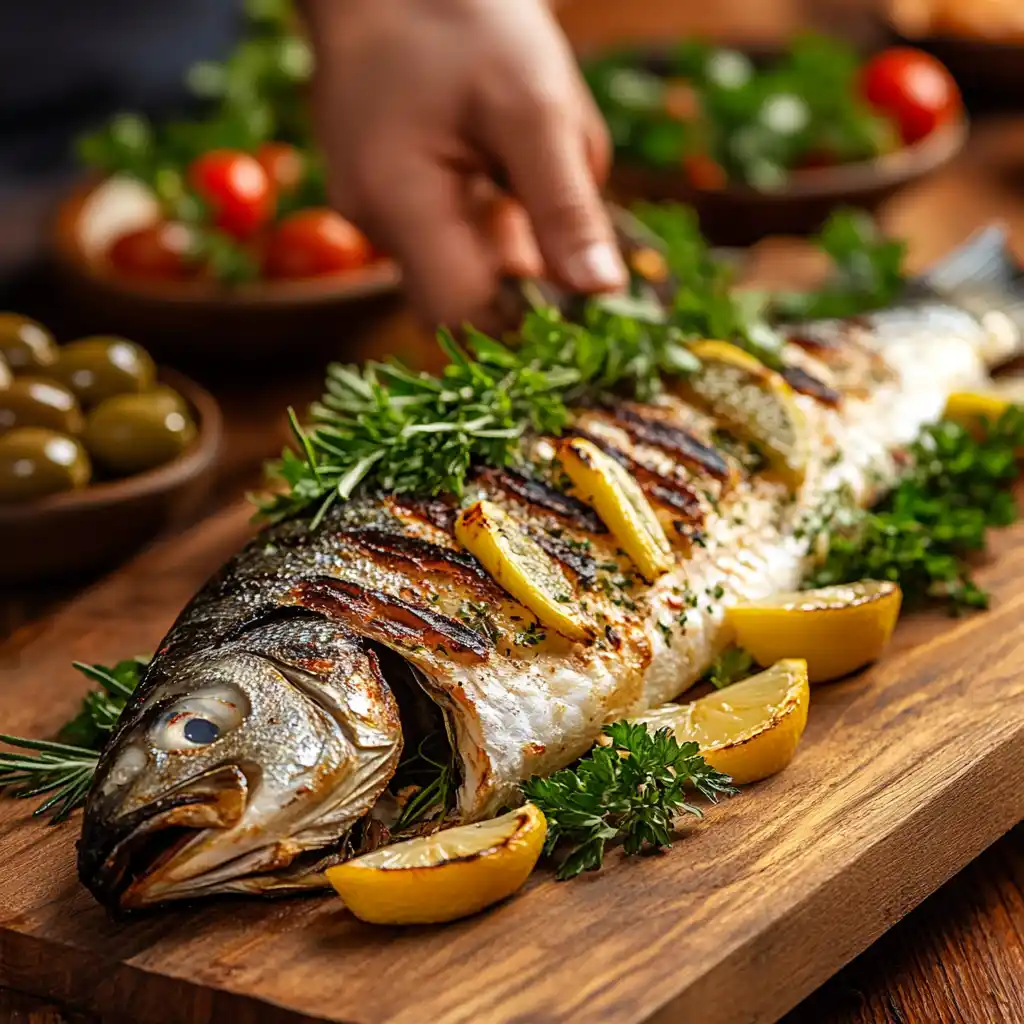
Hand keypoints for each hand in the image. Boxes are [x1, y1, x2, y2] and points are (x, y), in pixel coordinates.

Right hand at [301, 0, 625, 327]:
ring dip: (517, 225)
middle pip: (468, 294)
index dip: (525, 325)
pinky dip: (496, 203)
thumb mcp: (534, 107)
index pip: (464, 317)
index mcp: (400, 205)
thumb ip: (564, 206)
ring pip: (468, 259)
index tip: (583, 296)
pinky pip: (454, 227)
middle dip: (530, 262)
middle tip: (558, 191)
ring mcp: (378, 210)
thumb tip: (602, 293)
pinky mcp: (390, 193)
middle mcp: (377, 224)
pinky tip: (505, 150)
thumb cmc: (465, 19)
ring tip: (525, 149)